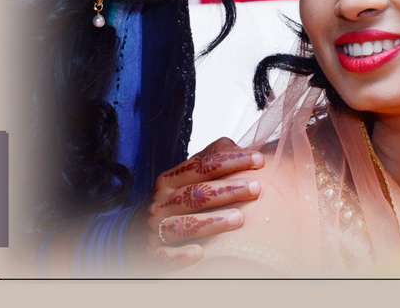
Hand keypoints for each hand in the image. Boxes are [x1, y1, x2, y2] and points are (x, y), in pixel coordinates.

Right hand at [145, 138, 264, 267]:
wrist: (141, 233)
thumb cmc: (175, 204)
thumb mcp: (187, 179)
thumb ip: (209, 161)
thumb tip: (234, 145)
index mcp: (170, 180)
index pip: (201, 166)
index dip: (230, 161)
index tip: (258, 161)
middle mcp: (162, 202)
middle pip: (195, 193)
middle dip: (227, 190)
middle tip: (256, 188)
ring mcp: (157, 228)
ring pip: (184, 224)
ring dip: (211, 221)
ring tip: (239, 219)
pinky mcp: (155, 253)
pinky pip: (167, 254)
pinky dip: (181, 254)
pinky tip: (199, 253)